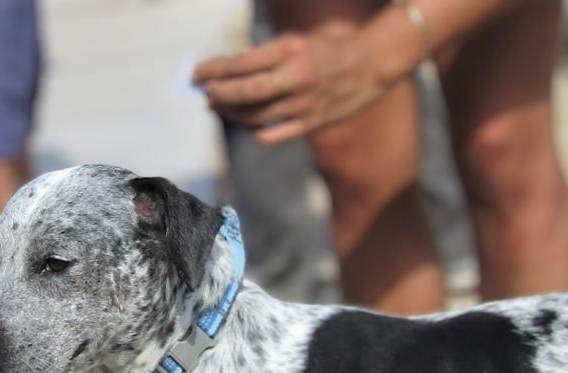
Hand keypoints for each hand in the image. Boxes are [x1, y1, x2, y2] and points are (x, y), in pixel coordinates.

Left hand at [192, 26, 389, 145]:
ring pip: (257, 116)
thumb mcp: (297, 41)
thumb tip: (232, 71)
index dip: (215, 70)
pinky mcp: (312, 124)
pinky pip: (275, 135)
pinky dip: (256, 131)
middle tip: (205, 95)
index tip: (197, 74)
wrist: (369, 67)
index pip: (242, 63)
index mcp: (290, 50)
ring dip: (233, 114)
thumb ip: (268, 55)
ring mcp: (305, 104)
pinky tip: (248, 125)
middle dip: (220, 95)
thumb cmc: (329, 50)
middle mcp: (296, 77)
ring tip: (220, 109)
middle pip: (246, 92)